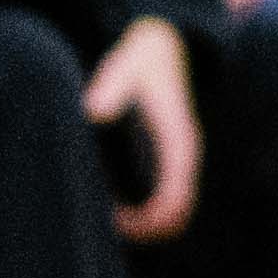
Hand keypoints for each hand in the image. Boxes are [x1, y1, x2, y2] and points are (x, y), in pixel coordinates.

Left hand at [84, 17, 199, 240]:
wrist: (162, 46)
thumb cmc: (140, 59)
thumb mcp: (124, 67)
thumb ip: (110, 87)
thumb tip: (94, 112)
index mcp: (177, 139)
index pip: (175, 197)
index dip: (149, 221)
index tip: (114, 223)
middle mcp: (182, 154)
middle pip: (178, 213)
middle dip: (148, 231)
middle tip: (107, 230)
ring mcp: (177, 158)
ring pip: (175, 209)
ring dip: (148, 225)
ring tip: (108, 222)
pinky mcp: (168, 157)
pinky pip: (167, 197)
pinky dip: (147, 211)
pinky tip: (115, 205)